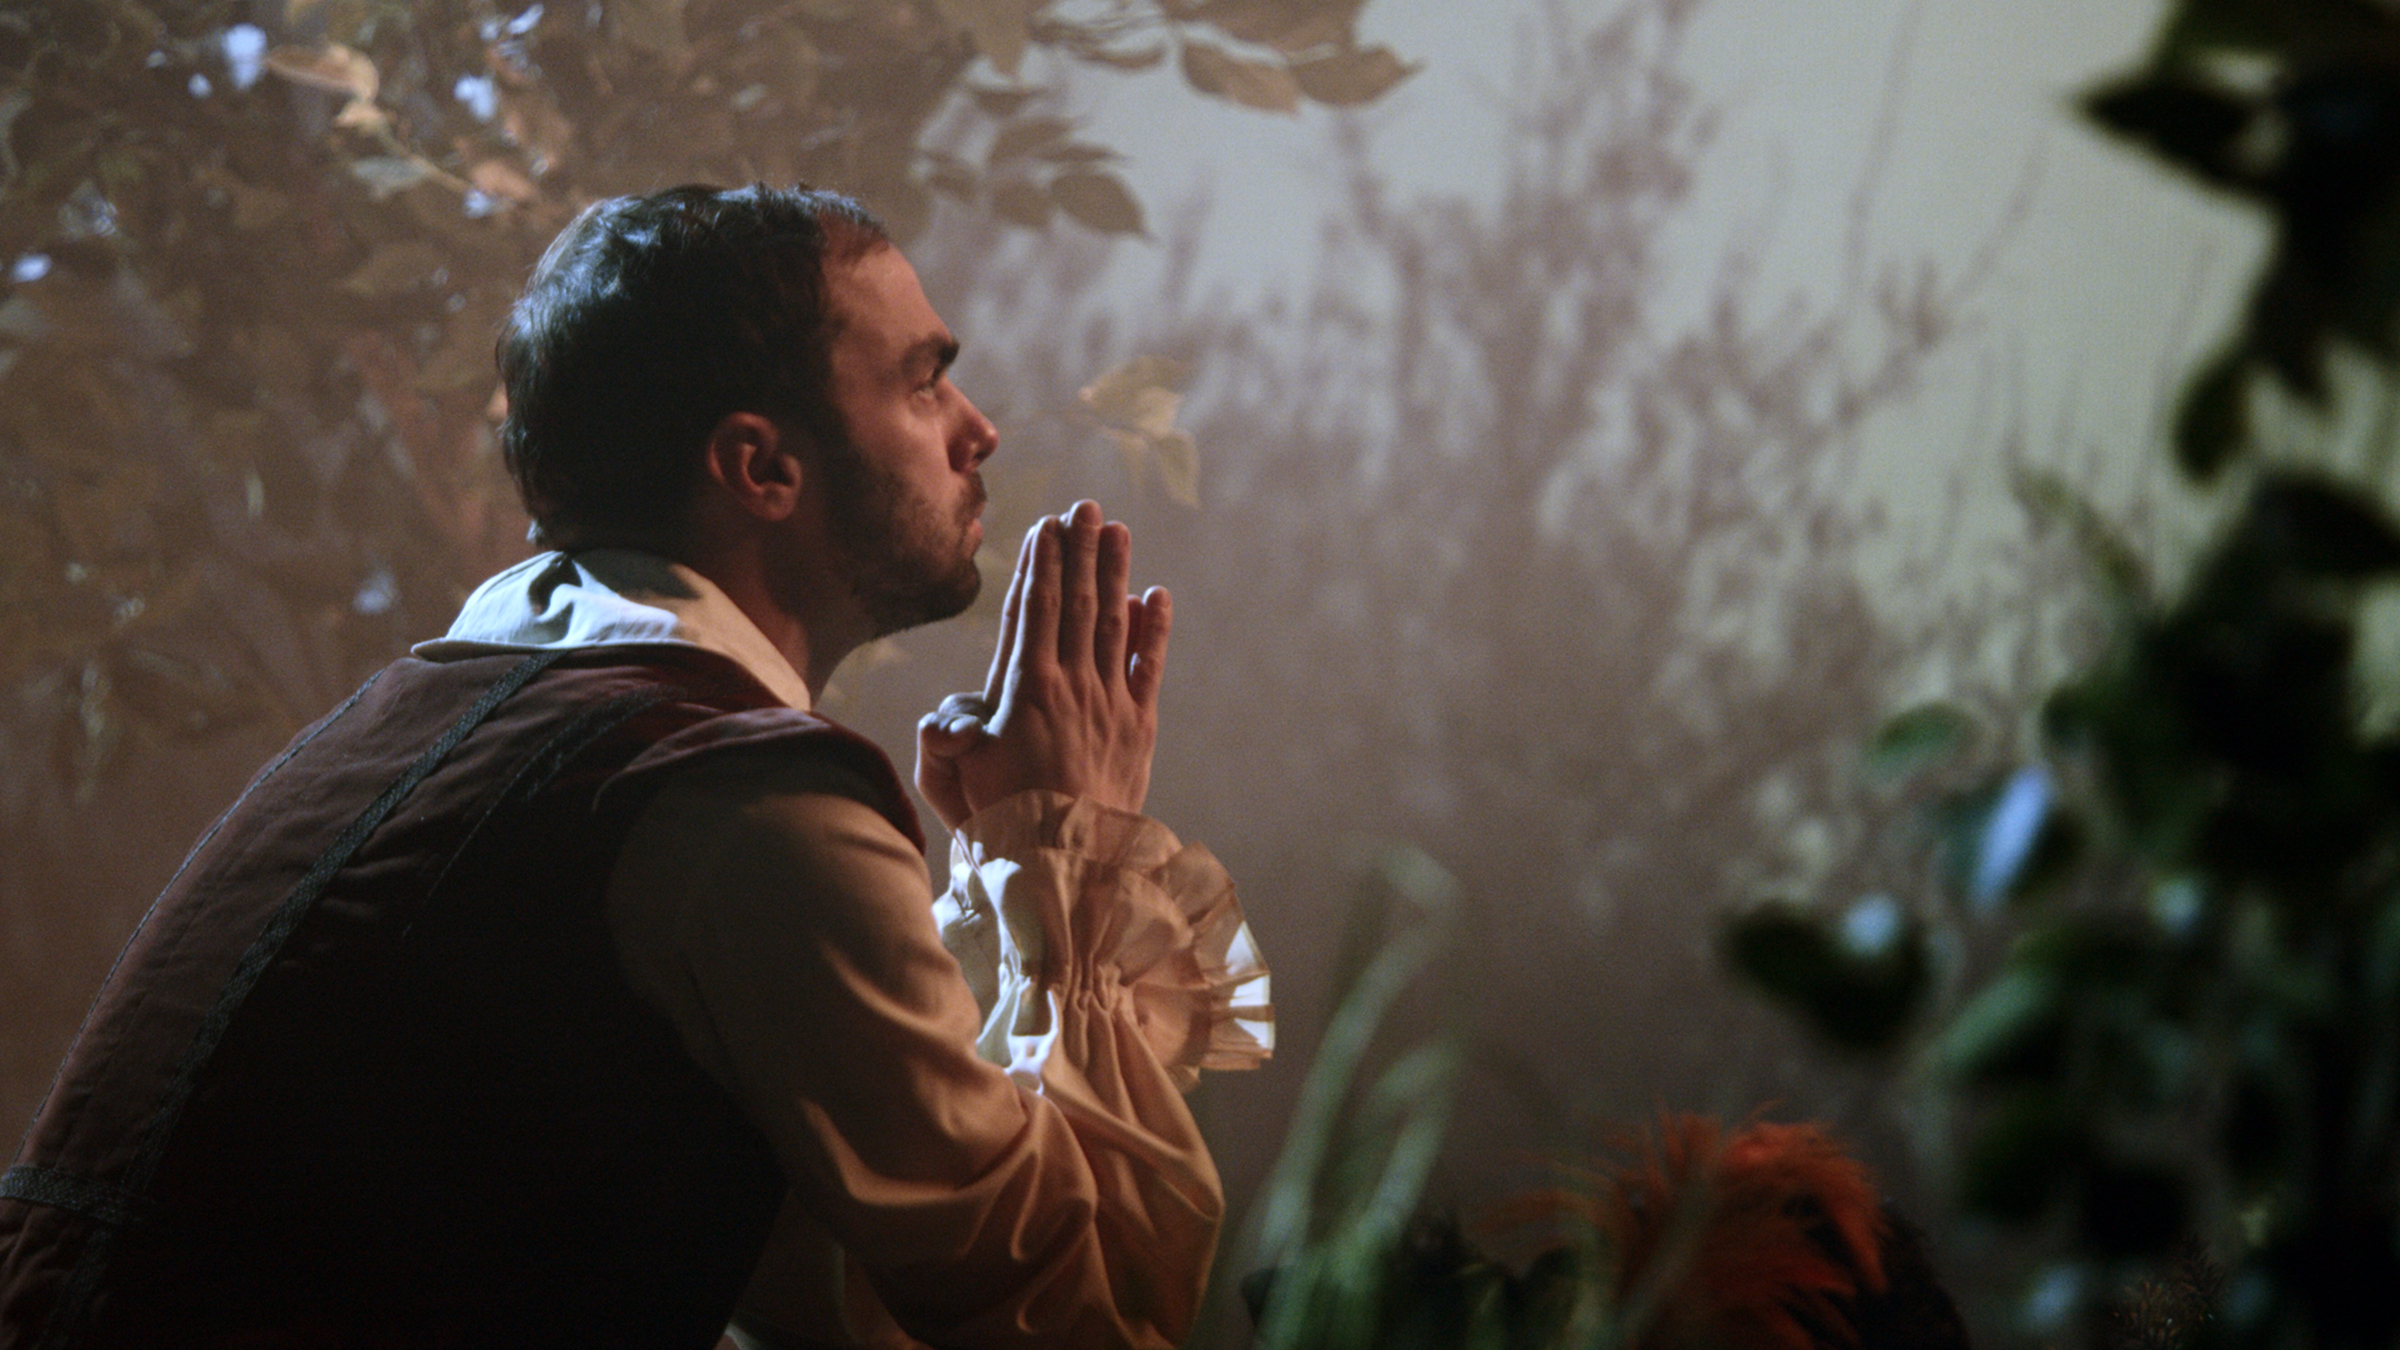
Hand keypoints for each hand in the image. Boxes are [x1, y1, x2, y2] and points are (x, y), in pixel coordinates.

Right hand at [915, 501, 1170, 829]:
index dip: (1041, 566)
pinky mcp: (1138, 728)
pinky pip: (1148, 667)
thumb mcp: (950, 780)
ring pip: (1112, 622)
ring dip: (1115, 573)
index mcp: (1023, 690)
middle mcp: (1070, 686)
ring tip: (1118, 531)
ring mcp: (1108, 704)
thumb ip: (940, 737)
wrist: (1064, 864)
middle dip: (1080, 551)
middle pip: (1076, 602)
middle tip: (1085, 507)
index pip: (1032, 611)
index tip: (1046, 529)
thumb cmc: (1000, 821)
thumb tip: (951, 714)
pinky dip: (1153, 629)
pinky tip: (1156, 596)